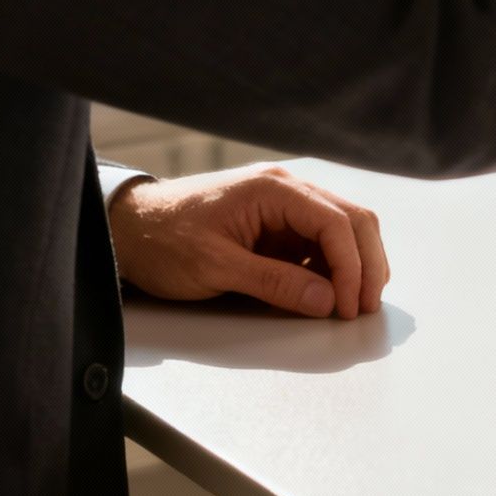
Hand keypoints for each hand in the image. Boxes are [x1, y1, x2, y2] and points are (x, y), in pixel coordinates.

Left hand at [107, 165, 389, 318]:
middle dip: (367, 264)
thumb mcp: (215, 267)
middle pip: (354, 219)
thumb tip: (327, 301)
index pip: (336, 223)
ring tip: (353, 304)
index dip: (352, 267)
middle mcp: (288, 189)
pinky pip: (321, 242)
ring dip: (356, 265)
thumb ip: (274, 282)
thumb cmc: (163, 241)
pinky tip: (328, 293)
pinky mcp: (280, 223)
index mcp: (274, 189)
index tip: (349, 306)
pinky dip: (334, 267)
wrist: (128, 228)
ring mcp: (287, 204)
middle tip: (366, 306)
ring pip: (344, 229)